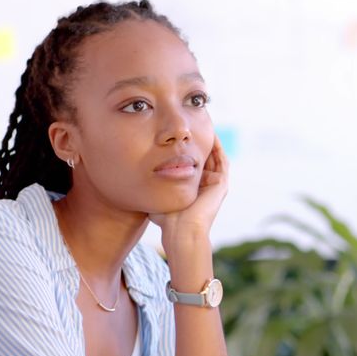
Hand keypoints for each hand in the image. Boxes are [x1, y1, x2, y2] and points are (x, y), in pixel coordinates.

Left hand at [150, 135, 229, 254]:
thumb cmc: (166, 219)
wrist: (181, 232)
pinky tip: (208, 133)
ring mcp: (216, 184)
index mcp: (194, 187)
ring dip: (208, 140)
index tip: (176, 135)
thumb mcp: (158, 194)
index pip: (192, 162)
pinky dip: (216, 146)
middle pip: (204, 156)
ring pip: (214, 156)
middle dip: (197, 140)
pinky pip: (221, 159)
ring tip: (202, 123)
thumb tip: (134, 172)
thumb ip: (152, 183)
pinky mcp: (221, 184)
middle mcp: (207, 185)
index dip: (185, 148)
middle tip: (191, 124)